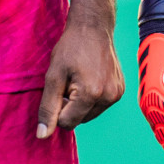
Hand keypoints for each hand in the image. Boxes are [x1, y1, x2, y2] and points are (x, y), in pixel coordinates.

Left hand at [36, 13, 123, 138]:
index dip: (57, 108)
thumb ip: (47, 108)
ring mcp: (117, 94)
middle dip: (69, 106)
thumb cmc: (71, 48)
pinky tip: (90, 78)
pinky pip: (99, 106)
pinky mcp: (120, 90)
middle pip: (78, 120)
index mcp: (92, 94)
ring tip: (80, 79)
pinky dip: (91, 98)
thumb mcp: (53, 76)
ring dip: (80, 104)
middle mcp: (109, 97)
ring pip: (88, 115)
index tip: (61, 87)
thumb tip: (42, 135)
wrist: (94, 27)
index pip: (66, 123)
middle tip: (70, 81)